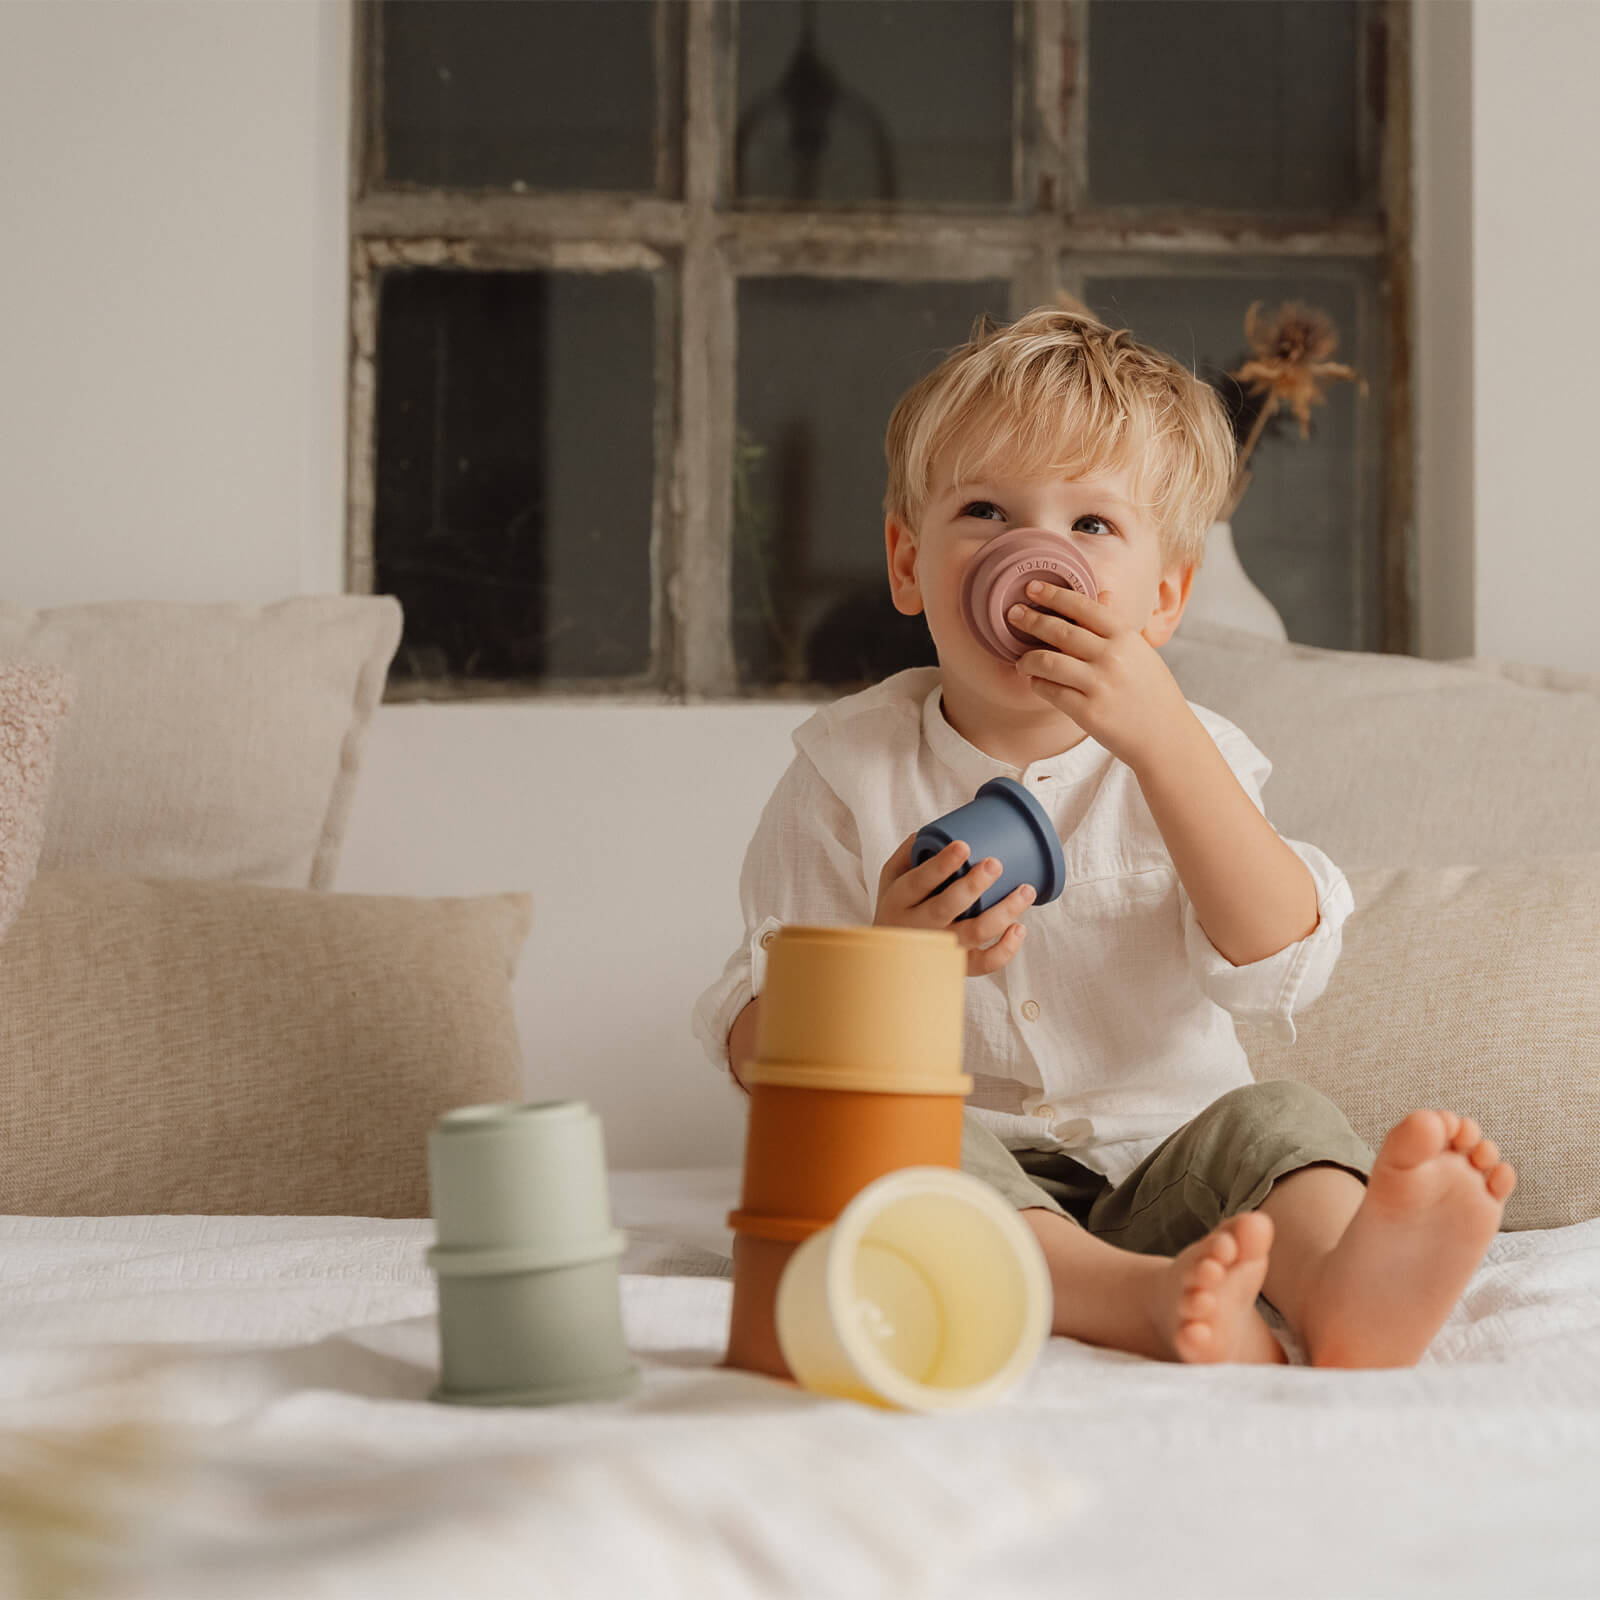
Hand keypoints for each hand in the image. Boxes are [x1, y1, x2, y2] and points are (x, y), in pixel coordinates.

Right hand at [873, 830, 1033, 976]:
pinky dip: (1006, 949)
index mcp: (900, 900)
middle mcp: (920, 926)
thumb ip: (910, 852)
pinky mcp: (959, 966)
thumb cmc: (897, 907)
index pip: (919, 881)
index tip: (963, 846)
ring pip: (975, 933)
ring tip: (1026, 890)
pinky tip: (1019, 928)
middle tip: (995, 864)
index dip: (941, 864)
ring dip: (1004, 911)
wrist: (890, 957)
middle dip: (974, 885)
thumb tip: (937, 829)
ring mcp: (941, 948)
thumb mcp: (891, 877)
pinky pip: (985, 963)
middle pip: (947, 906)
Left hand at [1008, 580, 1193, 771]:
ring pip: (1047, 662)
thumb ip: (1116, 629)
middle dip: (1031, 620)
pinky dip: (1037, 685)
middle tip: (1013, 614)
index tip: (1033, 588)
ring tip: (1021, 661)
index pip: (1084, 607)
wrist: (1166, 738)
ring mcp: (1099, 685)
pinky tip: (1037, 683)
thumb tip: (1100, 596)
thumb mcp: (1141, 653)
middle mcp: (1112, 657)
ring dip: (1027, 659)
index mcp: (1126, 637)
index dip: (1055, 595)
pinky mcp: (1088, 712)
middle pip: (1059, 631)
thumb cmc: (1152, 694)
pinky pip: (1049, 691)